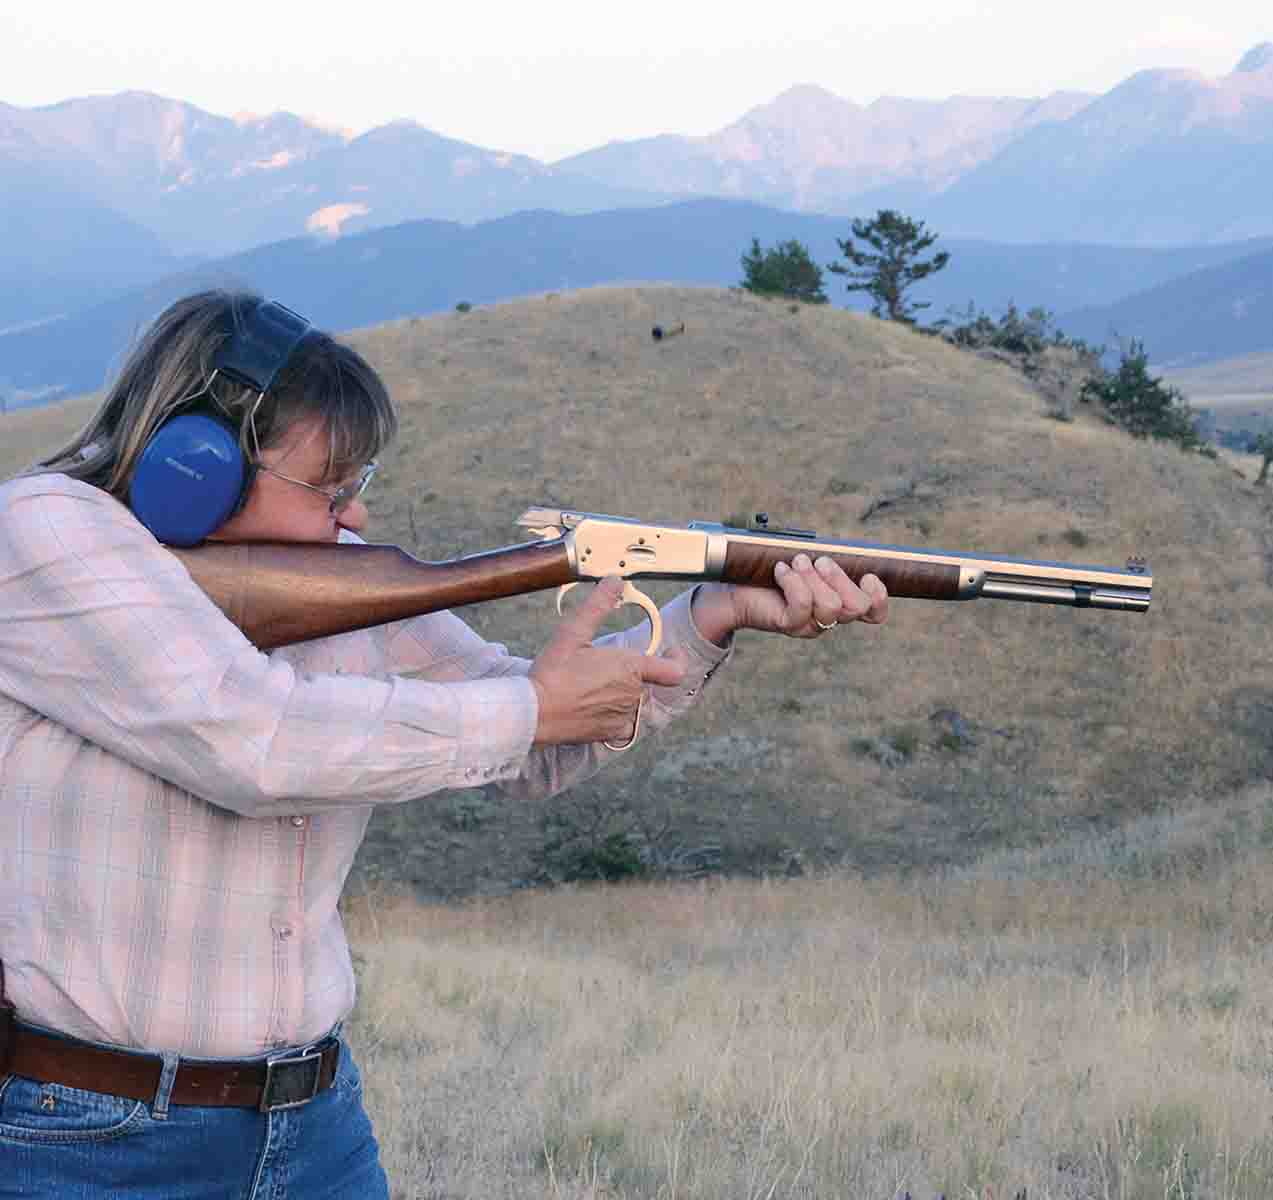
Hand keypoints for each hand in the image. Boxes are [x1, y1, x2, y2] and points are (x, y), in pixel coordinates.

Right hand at [529, 576, 687, 745]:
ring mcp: (623, 716)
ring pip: (632, 701)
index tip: (670, 653)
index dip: (677, 660)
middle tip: (600, 666)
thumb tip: (615, 580)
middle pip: (644, 681)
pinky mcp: (611, 733)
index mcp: (631, 668)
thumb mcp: (573, 632)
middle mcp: (633, 694)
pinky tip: (593, 706)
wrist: (533, 713)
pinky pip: (623, 723)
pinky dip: (614, 715)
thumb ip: (598, 606)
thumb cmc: (552, 672)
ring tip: (589, 685)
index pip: (674, 670)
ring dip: (619, 692)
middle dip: (629, 673)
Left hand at [692, 555, 887, 643]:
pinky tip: (780, 570)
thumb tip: (838, 551)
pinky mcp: (790, 625)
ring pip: (832, 607)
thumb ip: (826, 558)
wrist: (735, 588)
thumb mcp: (805, 559)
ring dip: (813, 577)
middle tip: (819, 561)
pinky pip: (803, 606)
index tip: (867, 575)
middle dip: (841, 578)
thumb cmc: (773, 569)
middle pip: (856, 607)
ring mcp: (810, 625)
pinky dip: (793, 581)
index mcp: (839, 600)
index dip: (879, 597)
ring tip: (795, 562)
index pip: (874, 612)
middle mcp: (828, 617)